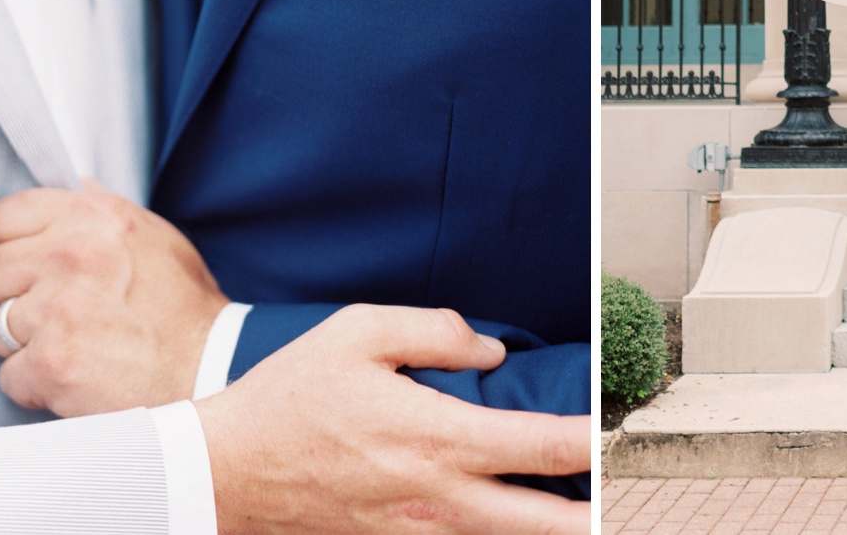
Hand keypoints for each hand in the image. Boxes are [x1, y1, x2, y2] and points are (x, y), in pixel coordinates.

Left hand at [0, 180, 228, 415]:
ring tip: (75, 346)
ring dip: (26, 344)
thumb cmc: (183, 306)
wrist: (212, 370)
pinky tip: (74, 379)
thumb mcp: (153, 235)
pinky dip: (36, 385)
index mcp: (93, 215)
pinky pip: (9, 376)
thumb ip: (101, 212)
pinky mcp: (51, 362)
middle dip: (15, 296)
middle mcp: (70, 253)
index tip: (35, 268)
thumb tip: (66, 190)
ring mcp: (56, 309)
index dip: (15, 246)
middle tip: (58, 314)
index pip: (4, 217)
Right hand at [198, 304, 588, 533]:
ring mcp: (418, 533)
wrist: (224, 473)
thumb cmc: (291, 395)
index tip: (619, 431)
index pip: (545, 445)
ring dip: (547, 530)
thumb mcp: (359, 332)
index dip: (594, 442)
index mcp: (439, 439)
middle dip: (592, 519)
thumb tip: (493, 351)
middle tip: (622, 507)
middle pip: (544, 525)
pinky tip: (508, 518)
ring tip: (582, 515)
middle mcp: (439, 498)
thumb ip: (436, 332)